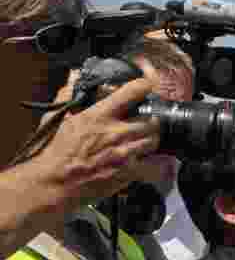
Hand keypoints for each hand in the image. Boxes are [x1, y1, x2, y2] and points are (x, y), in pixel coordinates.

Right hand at [28, 70, 160, 205]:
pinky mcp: (130, 173)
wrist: (54, 182)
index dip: (145, 86)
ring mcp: (125, 153)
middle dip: (151, 119)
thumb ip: (69, 95)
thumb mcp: (57, 118)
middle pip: (152, 120)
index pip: (133, 92)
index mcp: (99, 116)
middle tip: (145, 120)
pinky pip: (155, 165)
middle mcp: (117, 132)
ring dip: (151, 139)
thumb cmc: (54, 152)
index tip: (148, 85)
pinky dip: (155, 162)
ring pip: (155, 141)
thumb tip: (74, 76)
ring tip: (144, 140)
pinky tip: (148, 160)